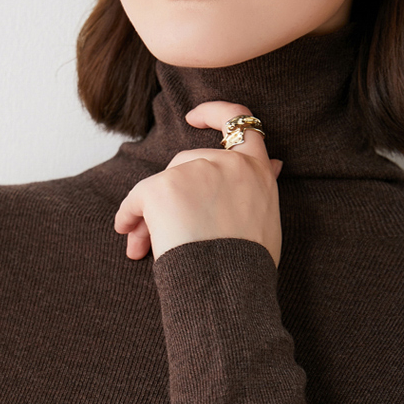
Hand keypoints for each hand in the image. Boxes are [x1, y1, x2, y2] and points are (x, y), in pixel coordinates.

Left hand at [114, 101, 282, 266]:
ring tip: (142, 248)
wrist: (227, 290)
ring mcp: (194, 172)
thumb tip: (275, 163)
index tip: (192, 117)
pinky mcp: (164, 187)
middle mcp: (226, 163)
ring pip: (162, 185)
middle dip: (171, 194)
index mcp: (256, 170)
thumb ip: (261, 188)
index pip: (242, 123)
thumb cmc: (248, 266)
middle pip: (185, 163)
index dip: (215, 113)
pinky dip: (128, 215)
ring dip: (150, 214)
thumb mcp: (266, 219)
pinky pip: (136, 198)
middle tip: (159, 232)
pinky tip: (127, 234)